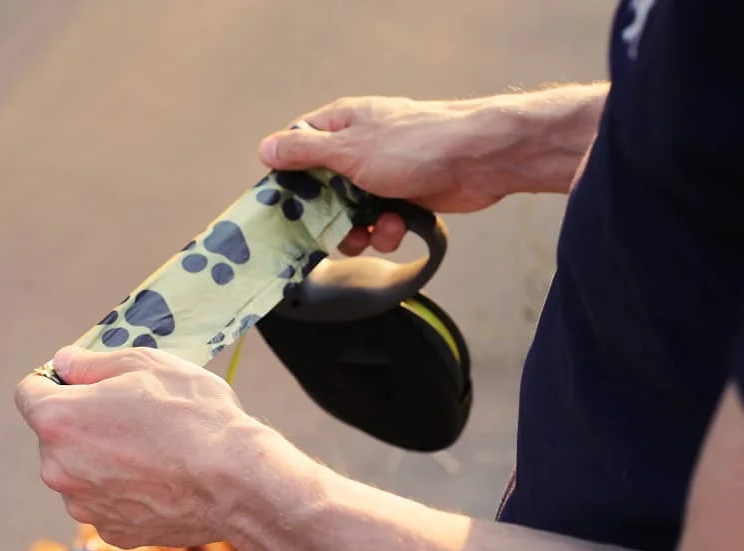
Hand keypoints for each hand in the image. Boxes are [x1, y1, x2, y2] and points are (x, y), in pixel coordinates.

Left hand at [13, 345, 307, 549]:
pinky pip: (107, 503)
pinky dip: (125, 491)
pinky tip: (162, 478)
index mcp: (57, 420)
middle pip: (56, 436)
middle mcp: (57, 468)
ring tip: (156, 449)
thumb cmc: (193, 415)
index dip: (56, 382)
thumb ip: (92, 363)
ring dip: (104, 460)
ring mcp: (84, 506)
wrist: (235, 480)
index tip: (86, 382)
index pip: (29, 392)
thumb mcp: (146, 364)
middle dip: (84, 423)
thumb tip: (64, 363)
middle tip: (135, 414)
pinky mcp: (113, 532)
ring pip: (81, 472)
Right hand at [258, 96, 505, 254]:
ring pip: (351, 214)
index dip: (288, 177)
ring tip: (376, 229)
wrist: (478, 160)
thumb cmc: (415, 145)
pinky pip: (380, 223)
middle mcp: (358, 148)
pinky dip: (386, 231)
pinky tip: (398, 226)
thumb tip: (265, 148)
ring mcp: (382, 175)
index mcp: (341, 126)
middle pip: (322, 190)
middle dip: (327, 217)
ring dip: (360, 231)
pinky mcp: (404, 198)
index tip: (285, 204)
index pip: (297, 148)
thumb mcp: (349, 149)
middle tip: (333, 229)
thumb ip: (305, 151)